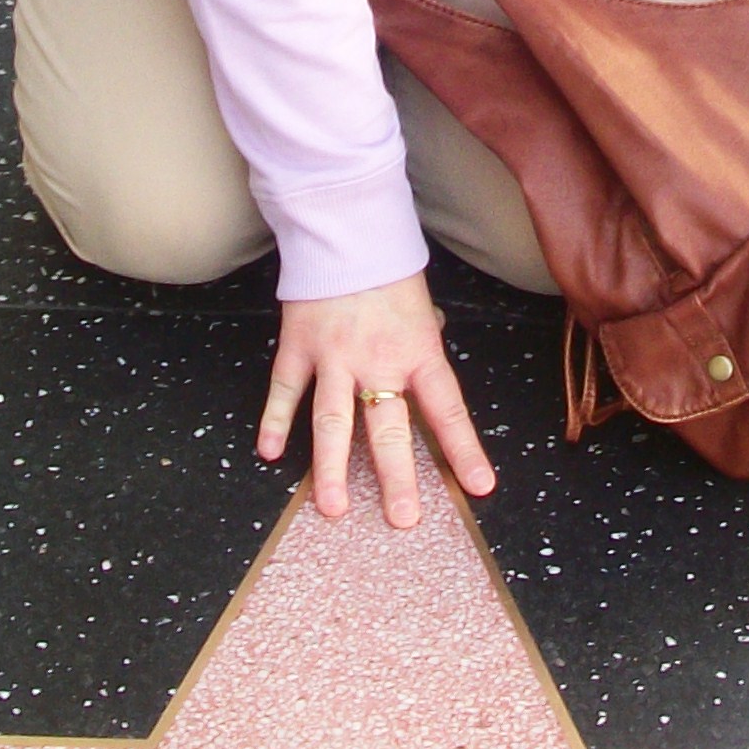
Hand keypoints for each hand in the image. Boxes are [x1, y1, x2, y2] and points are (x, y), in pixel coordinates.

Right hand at [257, 274, 496, 526]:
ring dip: (331, 468)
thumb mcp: (422, 311)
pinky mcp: (299, 347)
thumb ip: (422, 352)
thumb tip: (424, 384)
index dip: (464, 450)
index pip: (447, 410)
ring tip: (332, 507)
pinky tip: (270, 453)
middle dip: (396, 477)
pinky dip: (275, 421)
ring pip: (333, 421)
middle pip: (388, 428)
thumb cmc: (389, 271)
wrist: (346, 230)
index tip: (478, 487)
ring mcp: (334, 357)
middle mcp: (377, 362)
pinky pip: (285, 390)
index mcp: (418, 352)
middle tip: (402, 518)